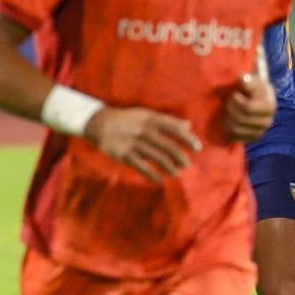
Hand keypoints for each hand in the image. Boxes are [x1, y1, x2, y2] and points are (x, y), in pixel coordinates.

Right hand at [85, 106, 201, 182]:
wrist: (97, 122)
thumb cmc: (126, 119)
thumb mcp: (146, 115)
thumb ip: (167, 120)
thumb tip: (189, 125)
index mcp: (149, 118)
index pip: (172, 127)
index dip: (186, 138)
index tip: (197, 148)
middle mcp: (142, 129)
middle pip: (166, 144)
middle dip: (178, 156)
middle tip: (187, 165)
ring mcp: (132, 142)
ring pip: (155, 156)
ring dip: (167, 166)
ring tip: (176, 173)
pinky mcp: (122, 153)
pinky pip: (139, 165)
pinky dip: (150, 173)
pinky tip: (158, 179)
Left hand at [224, 72, 276, 142]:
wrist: (255, 100)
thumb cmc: (252, 88)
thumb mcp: (252, 80)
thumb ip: (248, 80)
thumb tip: (243, 79)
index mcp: (269, 106)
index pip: (247, 107)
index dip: (236, 100)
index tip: (235, 93)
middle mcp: (267, 122)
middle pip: (240, 119)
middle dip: (230, 108)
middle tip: (229, 101)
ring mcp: (260, 132)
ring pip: (236, 129)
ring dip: (228, 117)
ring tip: (229, 110)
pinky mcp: (251, 139)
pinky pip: (234, 137)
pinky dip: (228, 128)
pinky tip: (229, 119)